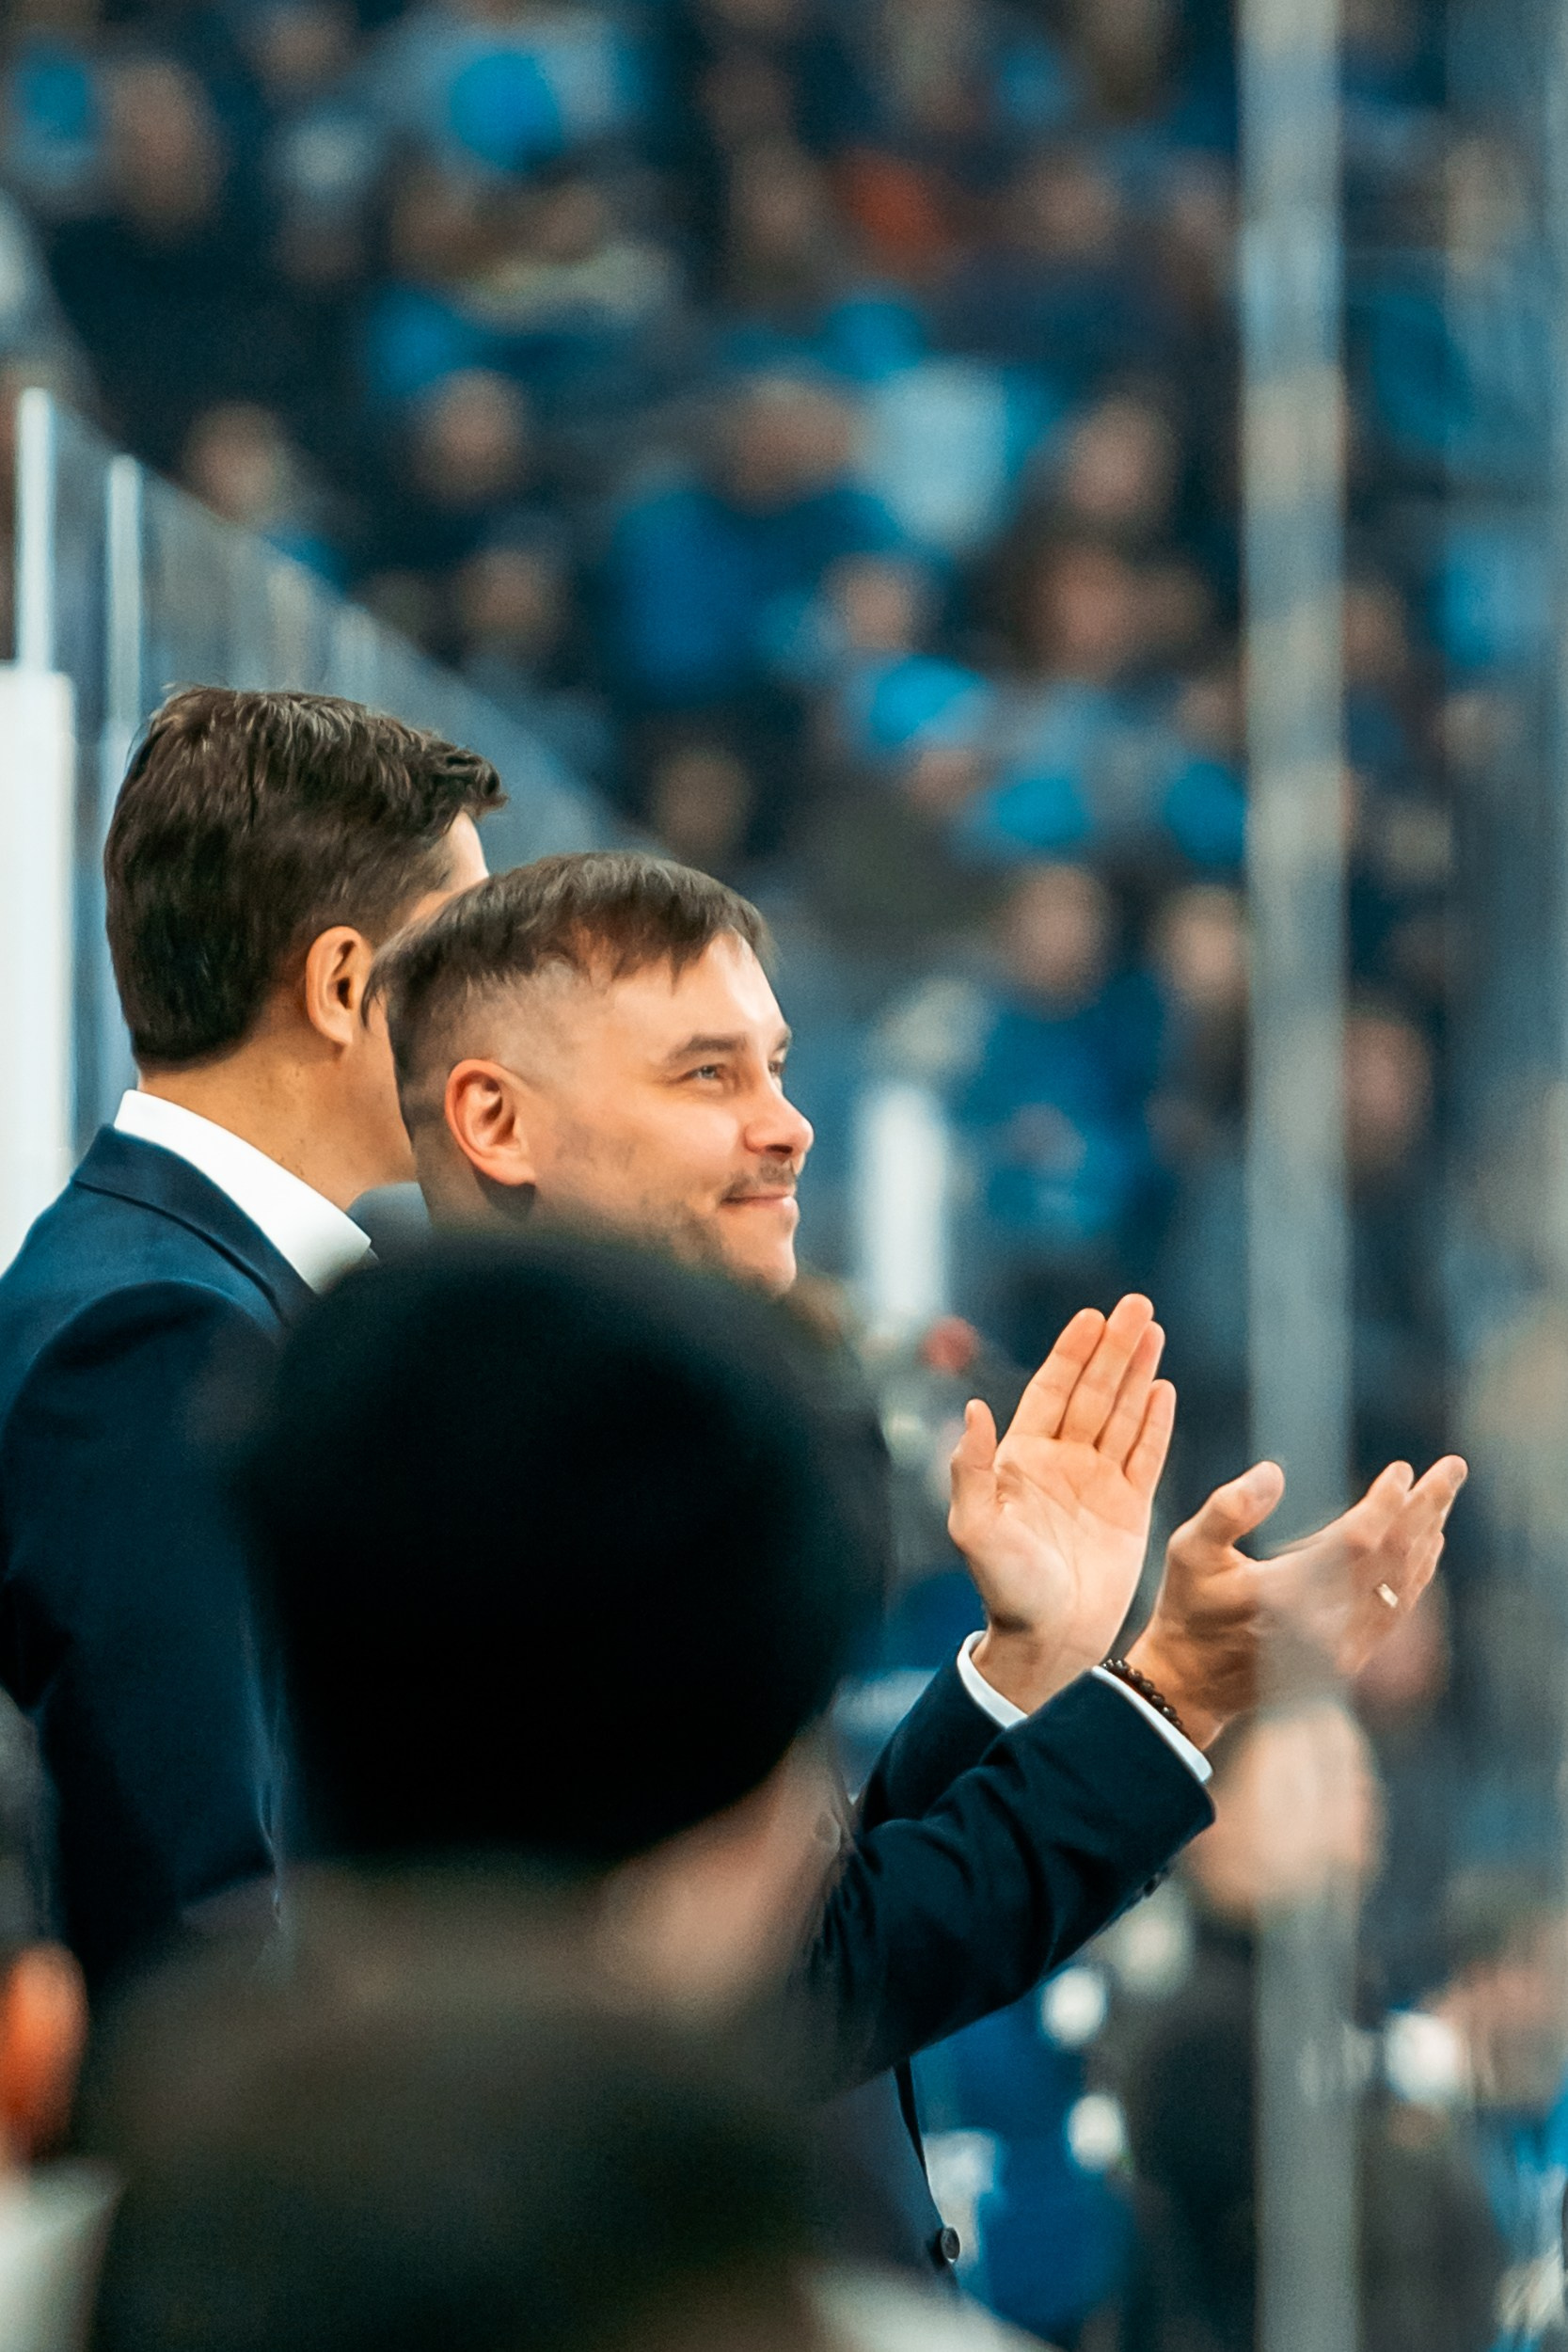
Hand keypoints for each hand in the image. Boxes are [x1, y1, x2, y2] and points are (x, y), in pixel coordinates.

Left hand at [949, 1295, 1175, 1712]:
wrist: (1047, 1642)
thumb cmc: (1004, 1589)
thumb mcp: (975, 1529)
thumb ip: (970, 1469)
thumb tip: (973, 1408)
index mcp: (1022, 1460)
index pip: (1051, 1391)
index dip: (1072, 1352)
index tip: (1092, 1315)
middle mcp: (1061, 1463)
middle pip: (1093, 1391)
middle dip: (1115, 1348)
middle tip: (1138, 1305)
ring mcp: (1097, 1484)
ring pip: (1122, 1414)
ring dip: (1138, 1373)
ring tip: (1155, 1330)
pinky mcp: (1128, 1509)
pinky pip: (1145, 1455)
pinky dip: (1154, 1422)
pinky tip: (1162, 1388)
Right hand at [1128, 1451, 1467, 1748]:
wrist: (1192, 1684)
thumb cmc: (1188, 1606)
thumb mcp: (1188, 1549)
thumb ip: (1228, 1507)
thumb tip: (1275, 1473)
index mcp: (1283, 1595)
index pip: (1356, 1542)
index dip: (1385, 1503)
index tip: (1402, 1469)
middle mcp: (1321, 1626)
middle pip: (1394, 1559)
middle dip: (1428, 1509)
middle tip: (1454, 1468)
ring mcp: (1339, 1650)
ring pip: (1401, 1586)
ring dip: (1428, 1538)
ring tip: (1444, 1497)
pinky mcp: (1347, 1662)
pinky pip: (1394, 1612)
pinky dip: (1415, 1575)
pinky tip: (1426, 1547)